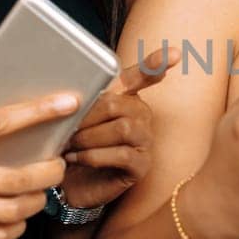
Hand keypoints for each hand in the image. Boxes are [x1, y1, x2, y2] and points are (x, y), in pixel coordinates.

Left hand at [59, 45, 177, 210]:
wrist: (70, 185)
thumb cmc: (72, 147)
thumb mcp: (68, 119)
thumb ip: (72, 102)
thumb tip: (63, 92)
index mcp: (125, 98)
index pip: (143, 76)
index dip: (157, 63)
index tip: (175, 53)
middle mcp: (141, 115)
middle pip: (118, 103)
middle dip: (87, 116)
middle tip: (65, 127)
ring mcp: (144, 140)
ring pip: (123, 128)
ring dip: (89, 137)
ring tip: (70, 144)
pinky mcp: (141, 165)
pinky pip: (122, 154)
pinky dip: (93, 156)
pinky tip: (76, 159)